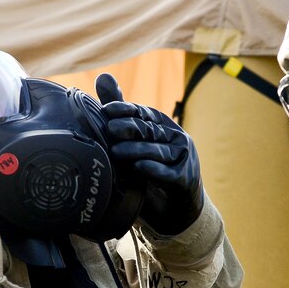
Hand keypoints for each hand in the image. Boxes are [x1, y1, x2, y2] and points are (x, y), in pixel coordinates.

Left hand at [95, 73, 203, 235]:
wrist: (174, 211)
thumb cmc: (150, 173)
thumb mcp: (134, 142)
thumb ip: (121, 113)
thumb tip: (102, 77)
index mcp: (163, 126)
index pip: (143, 113)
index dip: (126, 110)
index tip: (106, 111)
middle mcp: (176, 139)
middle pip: (150, 131)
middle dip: (130, 129)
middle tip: (110, 129)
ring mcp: (184, 160)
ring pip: (158, 152)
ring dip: (137, 151)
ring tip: (116, 153)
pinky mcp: (186, 181)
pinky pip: (169, 174)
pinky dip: (155, 171)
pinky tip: (140, 169)